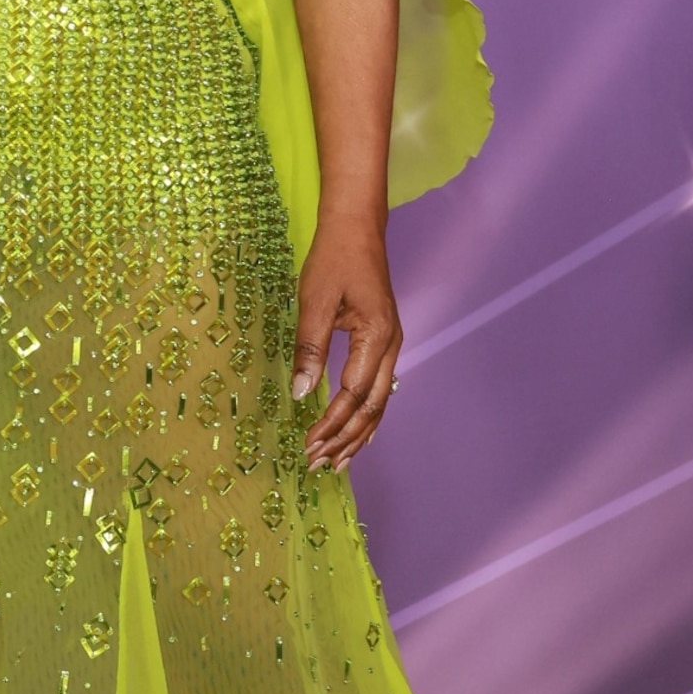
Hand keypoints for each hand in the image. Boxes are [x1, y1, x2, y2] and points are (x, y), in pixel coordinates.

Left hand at [289, 214, 401, 471]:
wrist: (356, 228)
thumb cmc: (333, 259)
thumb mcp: (313, 301)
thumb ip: (309, 349)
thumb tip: (301, 393)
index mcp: (377, 336)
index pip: (354, 394)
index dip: (332, 424)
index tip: (309, 445)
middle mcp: (392, 345)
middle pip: (373, 407)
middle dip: (346, 439)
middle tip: (319, 465)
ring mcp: (392, 344)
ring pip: (379, 402)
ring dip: (357, 433)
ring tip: (337, 461)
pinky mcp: (384, 341)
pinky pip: (378, 387)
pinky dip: (366, 415)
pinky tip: (356, 433)